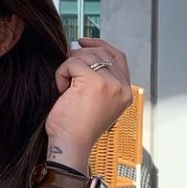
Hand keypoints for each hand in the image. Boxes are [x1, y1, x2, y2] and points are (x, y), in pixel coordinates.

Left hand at [44, 37, 132, 163]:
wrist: (70, 145)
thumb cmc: (76, 127)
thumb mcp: (96, 101)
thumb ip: (99, 80)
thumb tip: (83, 51)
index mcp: (125, 92)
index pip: (118, 57)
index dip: (100, 45)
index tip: (83, 42)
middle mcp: (122, 87)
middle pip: (101, 52)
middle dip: (80, 55)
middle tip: (67, 70)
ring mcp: (110, 84)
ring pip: (85, 56)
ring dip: (69, 68)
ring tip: (65, 88)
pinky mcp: (94, 82)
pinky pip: (71, 63)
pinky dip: (61, 74)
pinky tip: (61, 90)